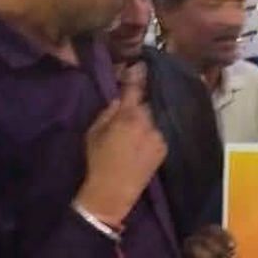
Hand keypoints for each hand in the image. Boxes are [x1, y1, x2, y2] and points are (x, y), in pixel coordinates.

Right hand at [75, 64, 166, 224]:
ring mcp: (158, 136)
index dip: (137, 75)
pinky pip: (158, 133)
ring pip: (152, 120)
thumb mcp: (94, 132)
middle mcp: (147, 122)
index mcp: (127, 116)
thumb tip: (119, 101)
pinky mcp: (164, 148)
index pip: (134, 89)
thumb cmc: (97, 162)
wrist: (112, 193)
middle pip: (145, 105)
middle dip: (139, 107)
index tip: (141, 64)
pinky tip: (141, 146)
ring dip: (145, 122)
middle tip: (128, 116)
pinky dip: (151, 135)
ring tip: (133, 137)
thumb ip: (108, 112)